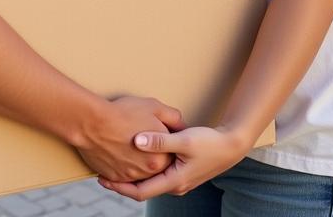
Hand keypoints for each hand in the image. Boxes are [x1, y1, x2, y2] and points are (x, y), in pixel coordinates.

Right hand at [77, 96, 184, 182]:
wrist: (91, 122)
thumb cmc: (122, 113)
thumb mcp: (153, 107)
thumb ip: (173, 117)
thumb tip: (182, 125)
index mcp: (161, 158)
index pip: (170, 155)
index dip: (165, 142)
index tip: (157, 132)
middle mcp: (147, 173)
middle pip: (154, 164)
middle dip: (151, 153)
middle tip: (140, 136)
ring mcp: (129, 176)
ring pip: (139, 171)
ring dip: (137, 161)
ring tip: (128, 143)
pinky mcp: (114, 177)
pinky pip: (122, 175)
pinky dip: (122, 165)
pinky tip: (118, 150)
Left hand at [97, 124, 247, 199]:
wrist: (232, 146)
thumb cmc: (209, 142)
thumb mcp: (184, 140)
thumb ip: (160, 140)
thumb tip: (136, 141)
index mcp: (173, 181)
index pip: (140, 192)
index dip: (119, 187)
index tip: (101, 179)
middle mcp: (174, 185)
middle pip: (142, 189)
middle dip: (122, 183)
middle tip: (101, 172)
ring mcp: (178, 180)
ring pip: (149, 183)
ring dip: (132, 177)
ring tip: (113, 165)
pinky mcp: (180, 172)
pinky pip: (157, 176)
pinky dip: (143, 171)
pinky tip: (135, 159)